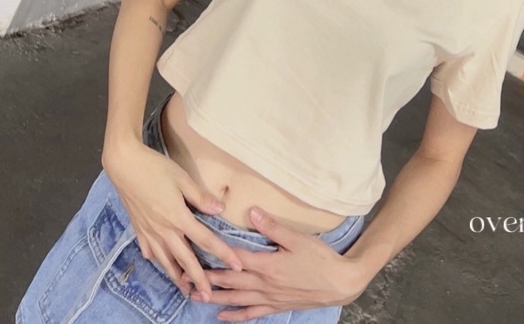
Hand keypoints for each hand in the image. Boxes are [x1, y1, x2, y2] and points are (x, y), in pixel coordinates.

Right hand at [102, 140, 244, 300]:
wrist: (125, 165)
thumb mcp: (182, 178)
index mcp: (178, 217)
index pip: (206, 240)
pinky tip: (163, 264)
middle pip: (186, 259)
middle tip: (209, 296)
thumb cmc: (156, 168)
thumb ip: (201, 197)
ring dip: (177, 277)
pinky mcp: (138, 229)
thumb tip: (220, 210)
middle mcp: (164, 230)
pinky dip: (159, 261)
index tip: (236, 266)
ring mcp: (149, 232)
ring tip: (186, 290)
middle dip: (199, 279)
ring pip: (166, 261)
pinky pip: (150, 252)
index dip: (223, 254)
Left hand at [182, 208, 369, 321]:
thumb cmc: (320, 258)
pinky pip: (251, 314)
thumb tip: (252, 211)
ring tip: (195, 295)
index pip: (235, 260)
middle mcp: (264, 284)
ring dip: (214, 297)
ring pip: (236, 299)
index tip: (196, 252)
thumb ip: (272, 227)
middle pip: (230, 281)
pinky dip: (235, 316)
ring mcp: (269, 298)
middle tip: (184, 277)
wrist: (339, 283)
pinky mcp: (276, 307)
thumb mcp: (298, 238)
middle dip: (206, 278)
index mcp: (267, 265)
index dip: (215, 256)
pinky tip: (222, 316)